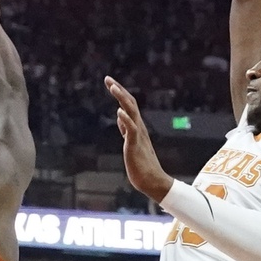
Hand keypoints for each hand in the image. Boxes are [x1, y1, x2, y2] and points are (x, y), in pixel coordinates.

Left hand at [106, 78, 174, 203]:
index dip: (119, 93)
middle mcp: (139, 128)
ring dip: (122, 99)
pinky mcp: (135, 146)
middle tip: (107, 78)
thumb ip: (126, 130)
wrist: (152, 181)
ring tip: (113, 88)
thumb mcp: (130, 143)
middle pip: (130, 104)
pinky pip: (132, 130)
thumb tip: (120, 117)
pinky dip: (126, 120)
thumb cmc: (141, 166)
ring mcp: (138, 136)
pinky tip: (119, 112)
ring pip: (131, 113)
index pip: (128, 105)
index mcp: (136, 127)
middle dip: (118, 90)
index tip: (110, 82)